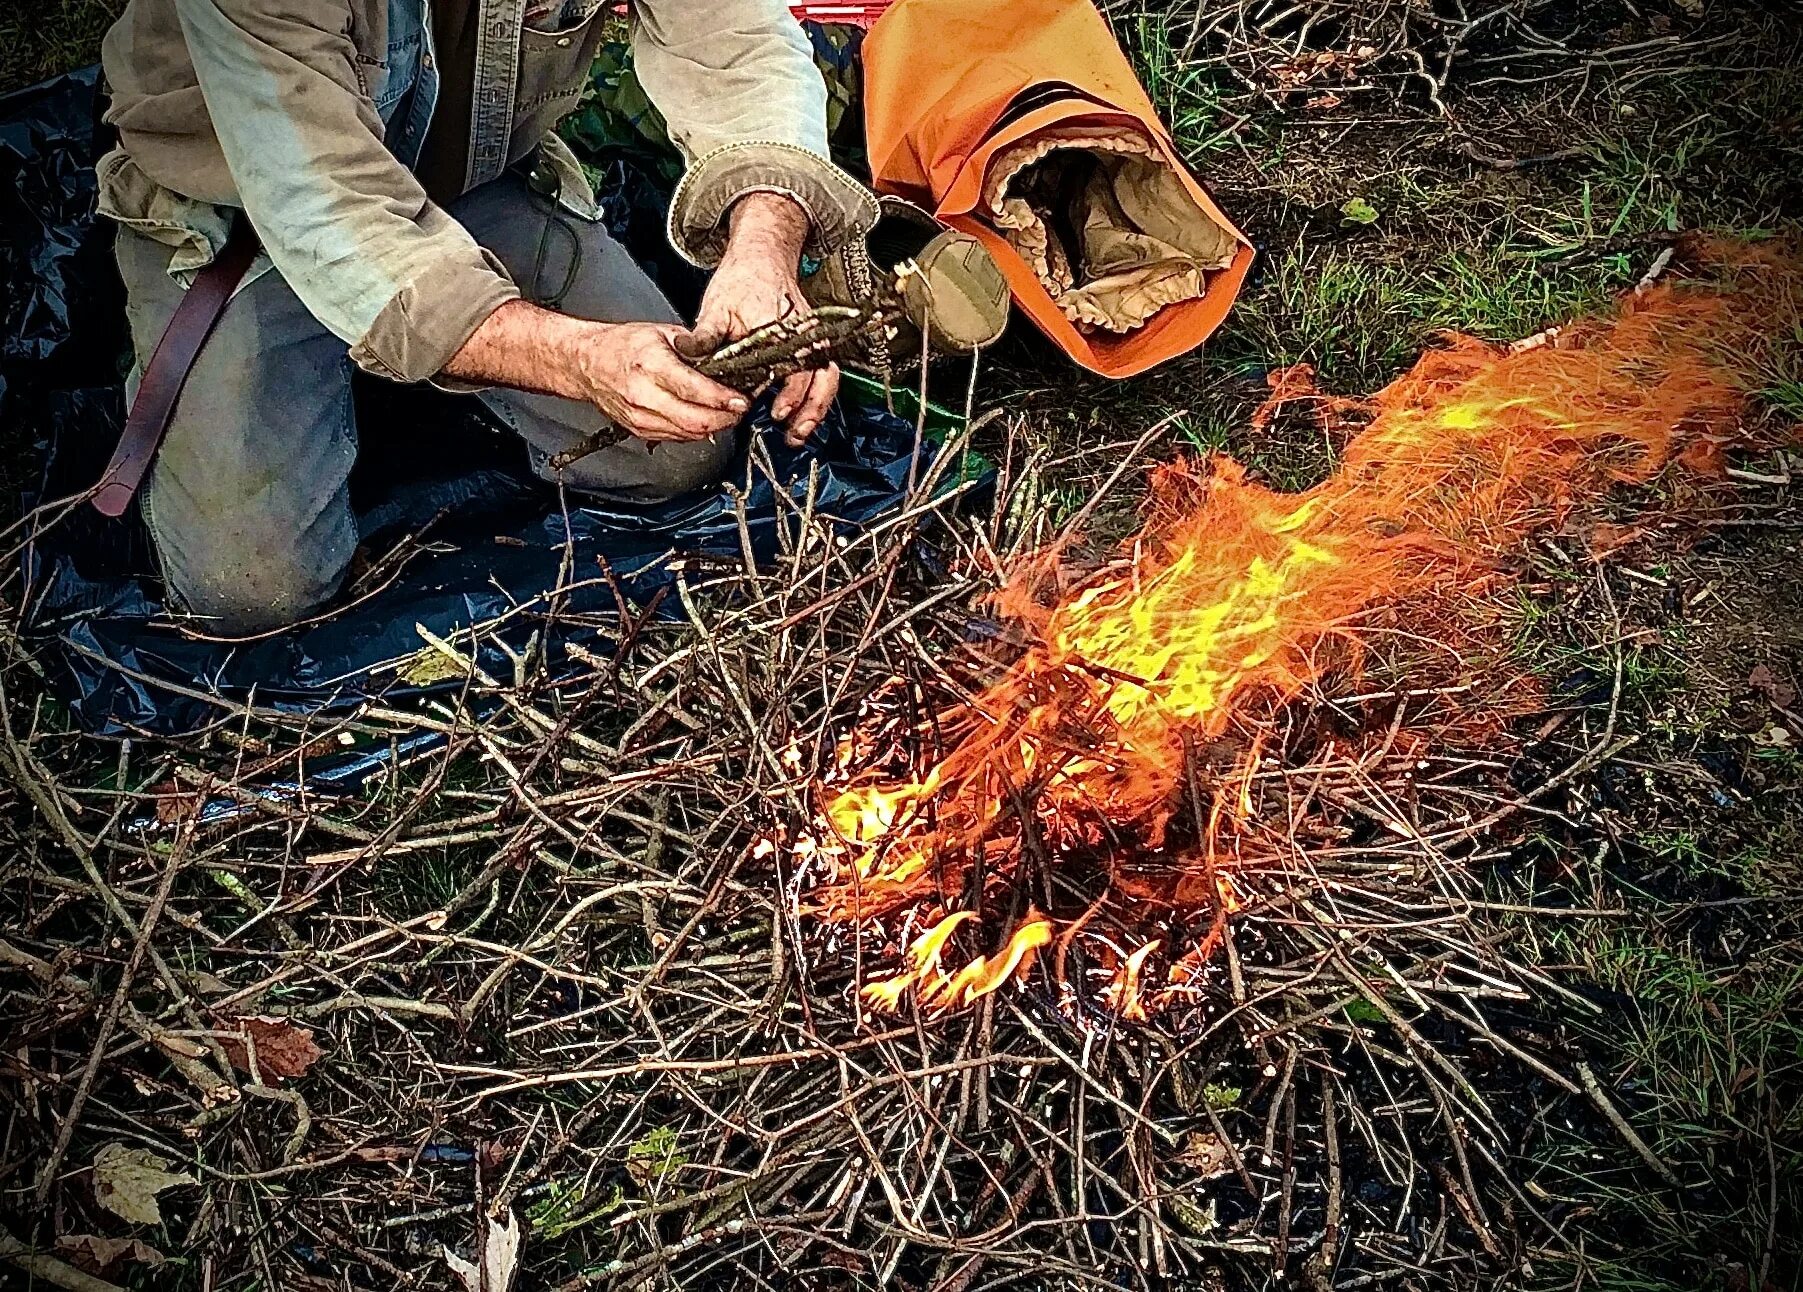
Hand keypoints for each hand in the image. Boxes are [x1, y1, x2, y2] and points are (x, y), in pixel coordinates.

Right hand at [569, 320, 746, 442]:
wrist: (587, 363)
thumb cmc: (622, 345)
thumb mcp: (662, 332)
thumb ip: (695, 349)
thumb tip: (726, 361)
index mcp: (651, 365)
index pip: (695, 390)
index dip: (723, 399)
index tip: (741, 400)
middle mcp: (643, 395)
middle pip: (695, 420)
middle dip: (725, 418)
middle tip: (739, 409)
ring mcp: (640, 417)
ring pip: (687, 433)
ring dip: (713, 427)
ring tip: (726, 414)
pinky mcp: (639, 430)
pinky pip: (676, 438)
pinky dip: (695, 431)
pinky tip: (704, 420)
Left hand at [693, 193, 837, 448]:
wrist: (762, 255)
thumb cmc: (742, 279)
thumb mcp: (716, 307)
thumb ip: (705, 335)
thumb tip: (685, 352)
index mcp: (780, 329)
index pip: (794, 367)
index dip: (790, 393)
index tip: (778, 411)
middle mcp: (802, 335)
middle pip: (821, 378)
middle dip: (811, 410)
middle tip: (794, 433)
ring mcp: (810, 339)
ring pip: (827, 378)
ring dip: (817, 408)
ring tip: (800, 431)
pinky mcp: (810, 342)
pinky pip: (823, 373)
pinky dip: (815, 396)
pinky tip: (801, 413)